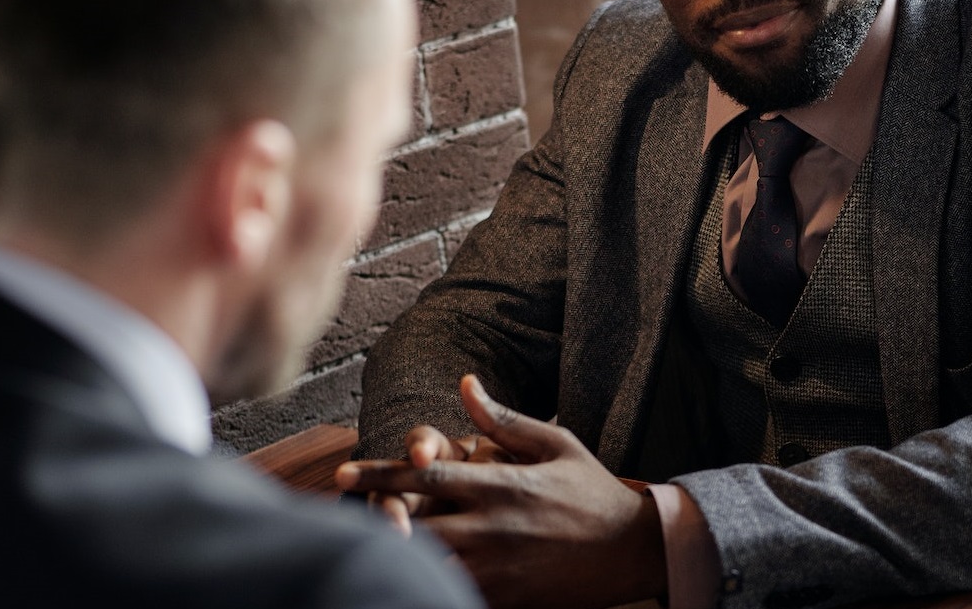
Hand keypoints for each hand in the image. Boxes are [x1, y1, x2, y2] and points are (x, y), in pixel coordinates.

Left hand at [337, 376, 667, 608]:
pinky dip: (431, 584)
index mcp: (499, 485)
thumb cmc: (591, 489)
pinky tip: (412, 578)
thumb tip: (467, 385)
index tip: (342, 474)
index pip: (425, 477)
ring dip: (397, 556)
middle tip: (339, 518)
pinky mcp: (507, 598)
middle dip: (374, 522)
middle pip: (414, 527)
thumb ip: (503, 420)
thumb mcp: (554, 443)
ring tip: (362, 549)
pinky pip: (456, 592)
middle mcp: (492, 527)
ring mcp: (497, 567)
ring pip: (429, 564)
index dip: (379, 474)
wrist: (632, 549)